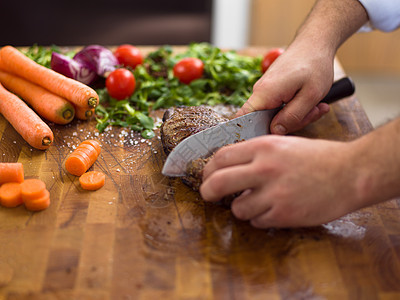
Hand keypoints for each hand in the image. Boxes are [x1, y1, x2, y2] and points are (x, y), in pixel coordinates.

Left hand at [199, 135, 363, 227]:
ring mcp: (274, 194)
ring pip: (238, 208)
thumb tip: (229, 166)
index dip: (208, 169)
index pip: (220, 157)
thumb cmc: (318, 157)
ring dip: (241, 207)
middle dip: (207, 191)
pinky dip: (260, 217)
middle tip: (208, 195)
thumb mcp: (283, 144)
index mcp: (263, 147)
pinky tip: (273, 209)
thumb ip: (255, 154)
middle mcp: (265, 169)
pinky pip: (257, 221)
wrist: (351, 173)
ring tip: (255, 202)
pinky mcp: (284, 214)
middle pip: (217, 183)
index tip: (207, 176)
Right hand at [236, 42, 334, 134]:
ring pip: (276, 115)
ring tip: (317, 105)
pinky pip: (280, 107)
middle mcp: (260, 92)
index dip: (252, 134)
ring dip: (298, 115)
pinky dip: (296, 107)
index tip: (273, 138)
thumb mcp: (310, 96)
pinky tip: (312, 102)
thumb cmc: (315, 64)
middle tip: (314, 113)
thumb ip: (292, 117)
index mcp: (264, 93)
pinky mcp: (273, 90)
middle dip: (291, 123)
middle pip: (265, 121)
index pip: (244, 120)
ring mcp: (266, 91)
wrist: (314, 42)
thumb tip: (275, 132)